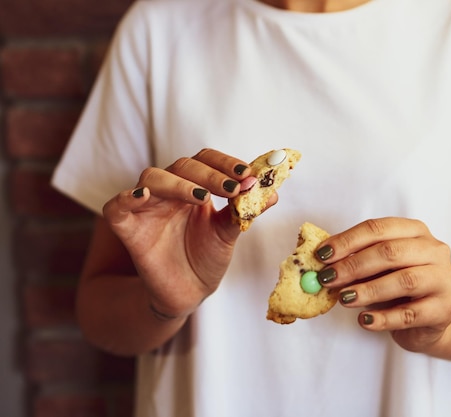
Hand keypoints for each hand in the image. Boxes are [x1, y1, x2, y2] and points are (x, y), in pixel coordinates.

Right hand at [102, 149, 274, 318]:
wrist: (188, 292)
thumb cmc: (207, 257)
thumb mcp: (230, 232)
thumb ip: (245, 210)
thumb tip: (274, 192)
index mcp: (195, 186)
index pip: (206, 160)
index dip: (225, 163)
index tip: (247, 174)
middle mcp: (169, 191)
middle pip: (183, 166)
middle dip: (210, 174)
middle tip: (233, 188)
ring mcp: (147, 207)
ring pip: (152, 178)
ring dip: (178, 183)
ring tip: (202, 197)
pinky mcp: (127, 227)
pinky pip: (117, 206)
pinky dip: (126, 197)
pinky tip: (144, 197)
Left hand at [316, 217, 450, 352]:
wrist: (433, 319)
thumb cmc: (401, 288)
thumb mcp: (381, 268)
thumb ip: (357, 260)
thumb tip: (322, 260)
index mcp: (416, 231)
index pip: (379, 228)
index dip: (348, 240)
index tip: (322, 255)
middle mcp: (434, 250)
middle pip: (391, 252)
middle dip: (354, 265)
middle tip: (328, 278)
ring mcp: (444, 279)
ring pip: (404, 281)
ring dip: (368, 290)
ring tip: (344, 299)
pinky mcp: (445, 309)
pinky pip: (410, 314)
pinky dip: (383, 318)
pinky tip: (364, 320)